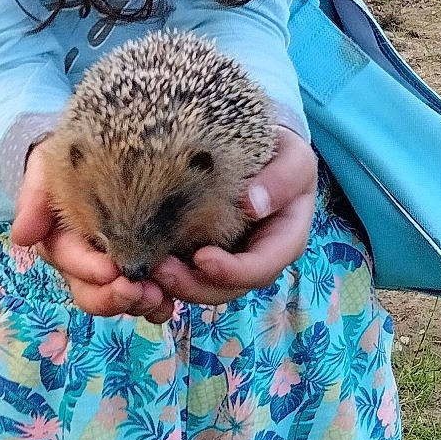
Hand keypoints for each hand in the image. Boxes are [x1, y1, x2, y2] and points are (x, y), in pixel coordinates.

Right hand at [9, 142, 176, 324]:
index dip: (91, 271)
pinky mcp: (143, 270)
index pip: (73, 265)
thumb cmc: (71, 162)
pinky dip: (159, 305)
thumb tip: (22, 237)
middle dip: (116, 298)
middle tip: (143, 291)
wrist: (100, 155)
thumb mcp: (46, 170)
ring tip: (161, 296)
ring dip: (140, 304)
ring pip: (122, 301)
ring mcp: (114, 273)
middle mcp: (86, 266)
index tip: (112, 269)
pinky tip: (171, 302)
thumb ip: (34, 199)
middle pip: (94, 295)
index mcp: (63, 246)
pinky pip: (148, 298)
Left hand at [152, 127, 316, 305]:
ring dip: (177, 285)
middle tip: (161, 270)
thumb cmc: (284, 156)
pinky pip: (189, 274)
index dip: (233, 271)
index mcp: (285, 242)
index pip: (262, 268)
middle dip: (195, 285)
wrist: (265, 151)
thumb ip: (283, 180)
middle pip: (229, 288)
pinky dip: (168, 277)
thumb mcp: (294, 159)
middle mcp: (259, 259)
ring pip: (206, 287)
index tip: (203, 258)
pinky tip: (146, 266)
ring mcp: (232, 259)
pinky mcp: (206, 253)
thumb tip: (252, 205)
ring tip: (150, 269)